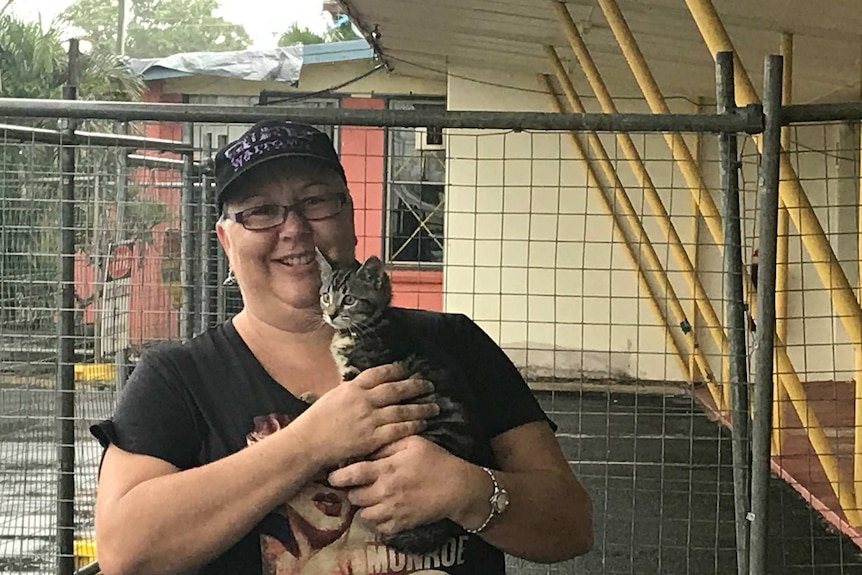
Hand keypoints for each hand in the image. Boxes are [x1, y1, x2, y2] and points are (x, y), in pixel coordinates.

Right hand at [288, 364, 438, 468]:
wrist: (308, 444)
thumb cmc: (316, 422)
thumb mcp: (332, 397)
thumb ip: (351, 391)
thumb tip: (365, 385)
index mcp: (353, 387)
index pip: (380, 373)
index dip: (397, 370)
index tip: (408, 370)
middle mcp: (364, 400)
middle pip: (396, 389)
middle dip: (416, 386)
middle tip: (429, 385)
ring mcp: (369, 419)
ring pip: (402, 410)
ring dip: (420, 407)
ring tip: (434, 406)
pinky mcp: (373, 438)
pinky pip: (398, 430)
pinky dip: (413, 425)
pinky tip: (423, 424)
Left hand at [327, 435, 464, 536]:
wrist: (457, 487)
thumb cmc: (435, 460)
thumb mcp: (412, 442)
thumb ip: (388, 443)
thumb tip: (367, 446)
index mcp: (386, 469)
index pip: (352, 475)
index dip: (338, 476)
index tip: (333, 475)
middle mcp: (385, 492)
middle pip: (354, 496)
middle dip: (351, 491)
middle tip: (355, 485)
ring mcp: (393, 510)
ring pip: (363, 514)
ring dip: (363, 506)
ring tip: (368, 497)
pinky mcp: (401, 524)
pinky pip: (378, 528)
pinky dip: (376, 520)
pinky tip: (381, 510)